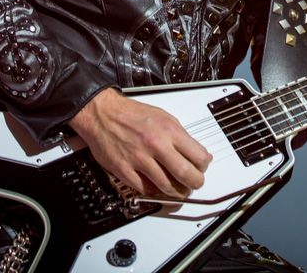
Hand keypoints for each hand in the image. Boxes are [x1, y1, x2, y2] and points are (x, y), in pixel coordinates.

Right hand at [69, 87, 210, 198]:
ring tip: (179, 190)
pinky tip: (158, 188)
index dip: (203, 166)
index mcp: (169, 131)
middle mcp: (156, 145)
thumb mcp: (164, 118)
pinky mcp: (124, 170)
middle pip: (186, 175)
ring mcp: (139, 159)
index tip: (201, 168)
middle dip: (195, 184)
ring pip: (167, 187)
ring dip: (177, 192)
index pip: (198, 156)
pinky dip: (155, 192)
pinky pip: (146, 190)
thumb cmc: (132, 114)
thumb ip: (183, 137)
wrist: (103, 113)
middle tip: (194, 184)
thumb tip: (200, 153)